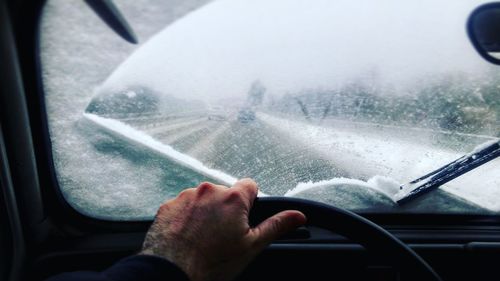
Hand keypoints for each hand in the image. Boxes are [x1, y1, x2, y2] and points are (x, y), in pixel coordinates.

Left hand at [140, 178, 306, 280]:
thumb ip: (276, 226)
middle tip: (222, 235)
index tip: (244, 220)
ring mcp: (186, 197)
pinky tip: (187, 238)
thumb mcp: (251, 247)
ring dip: (206, 213)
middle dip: (226, 210)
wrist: (170, 272)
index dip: (250, 204)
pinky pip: (183, 206)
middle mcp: (208, 190)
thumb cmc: (212, 263)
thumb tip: (298, 215)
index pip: (250, 186)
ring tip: (203, 239)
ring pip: (203, 200)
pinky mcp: (168, 205)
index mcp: (233, 198)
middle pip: (226, 194)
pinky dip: (186, 218)